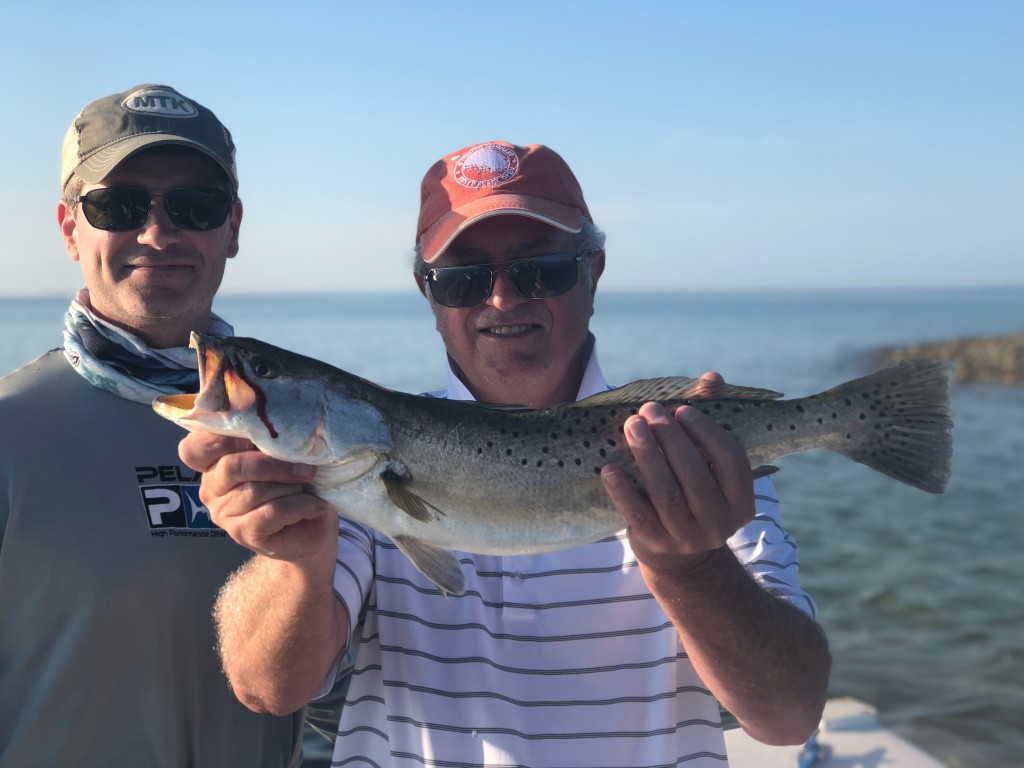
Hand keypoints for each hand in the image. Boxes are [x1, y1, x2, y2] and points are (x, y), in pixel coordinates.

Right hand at [179, 430, 336, 566]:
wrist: (311, 528)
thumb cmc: (296, 483)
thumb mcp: (283, 453)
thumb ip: (271, 438)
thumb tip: (285, 424)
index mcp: (213, 462)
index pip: (194, 447)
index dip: (221, 437)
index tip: (256, 432)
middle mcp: (211, 487)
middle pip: (231, 466)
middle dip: (273, 463)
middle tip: (306, 467)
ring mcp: (223, 513)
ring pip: (254, 491)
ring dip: (291, 486)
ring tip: (310, 486)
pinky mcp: (243, 533)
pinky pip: (271, 513)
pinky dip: (299, 505)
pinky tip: (314, 504)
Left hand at [601, 372, 754, 574]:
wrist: (683, 562)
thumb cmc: (696, 497)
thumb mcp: (710, 469)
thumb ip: (709, 424)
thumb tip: (712, 378)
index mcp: (741, 500)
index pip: (730, 459)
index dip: (706, 431)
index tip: (681, 409)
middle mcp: (719, 522)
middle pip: (694, 473)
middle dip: (669, 437)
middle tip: (648, 410)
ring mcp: (688, 537)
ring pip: (666, 492)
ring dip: (646, 455)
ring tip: (631, 425)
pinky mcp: (656, 544)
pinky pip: (637, 514)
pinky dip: (621, 490)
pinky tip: (609, 468)